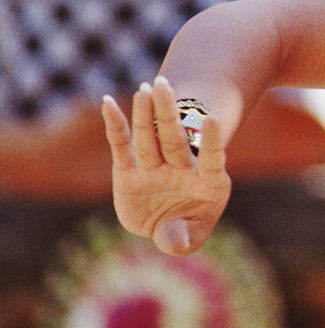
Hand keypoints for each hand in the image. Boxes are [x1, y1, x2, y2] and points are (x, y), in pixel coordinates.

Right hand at [101, 76, 230, 255]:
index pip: (212, 159)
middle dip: (168, 114)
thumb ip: (182, 240)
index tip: (212, 118)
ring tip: (145, 88)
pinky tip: (108, 103)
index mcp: (207, 183)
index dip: (212, 141)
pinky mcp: (129, 172)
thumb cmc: (184, 228)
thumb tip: (174, 242)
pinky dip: (116, 125)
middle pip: (173, 138)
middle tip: (163, 85)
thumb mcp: (186, 239)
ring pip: (149, 138)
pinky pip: (122, 146)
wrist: (165, 224)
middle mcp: (180, 169)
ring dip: (146, 114)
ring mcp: (154, 168)